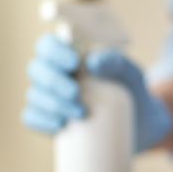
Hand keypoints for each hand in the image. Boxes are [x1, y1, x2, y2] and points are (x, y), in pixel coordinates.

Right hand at [22, 34, 172, 150]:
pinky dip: (41, 122)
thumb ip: (118, 63)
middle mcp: (55, 74)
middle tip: (76, 93)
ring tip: (80, 114)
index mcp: (69, 55)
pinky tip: (59, 126)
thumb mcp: (131, 75)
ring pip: (34, 96)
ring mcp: (50, 98)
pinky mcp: (51, 121)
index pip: (48, 45)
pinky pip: (32, 118)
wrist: (140, 125)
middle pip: (36, 70)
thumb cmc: (133, 92)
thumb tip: (93, 62)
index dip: (54, 51)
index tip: (74, 62)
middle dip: (54, 82)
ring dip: (52, 104)